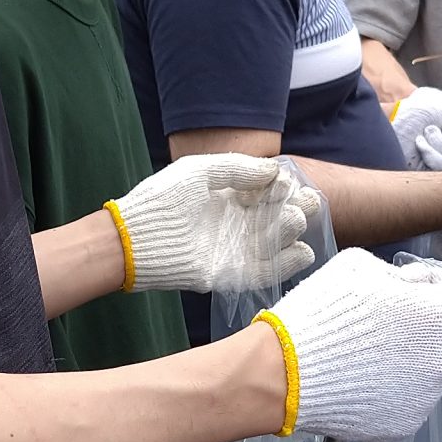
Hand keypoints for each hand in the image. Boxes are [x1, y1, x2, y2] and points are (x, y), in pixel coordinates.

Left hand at [110, 154, 321, 293]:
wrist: (138, 238)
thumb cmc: (164, 198)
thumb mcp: (200, 170)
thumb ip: (237, 167)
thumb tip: (275, 171)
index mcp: (231, 196)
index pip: (269, 191)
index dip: (283, 186)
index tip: (283, 182)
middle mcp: (238, 222)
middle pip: (280, 215)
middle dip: (297, 207)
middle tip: (303, 202)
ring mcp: (238, 248)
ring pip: (279, 241)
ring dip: (293, 230)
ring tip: (292, 219)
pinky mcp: (235, 274)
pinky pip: (269, 271)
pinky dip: (289, 264)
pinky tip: (302, 250)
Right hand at [256, 250, 441, 441]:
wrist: (288, 374)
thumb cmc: (322, 313)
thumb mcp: (359, 266)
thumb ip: (397, 274)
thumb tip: (414, 283)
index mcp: (437, 315)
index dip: (438, 292)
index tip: (415, 294)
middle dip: (421, 330)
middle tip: (381, 329)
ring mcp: (426, 396)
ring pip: (426, 372)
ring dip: (406, 362)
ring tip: (363, 360)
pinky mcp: (406, 423)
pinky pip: (406, 400)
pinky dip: (390, 392)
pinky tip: (359, 383)